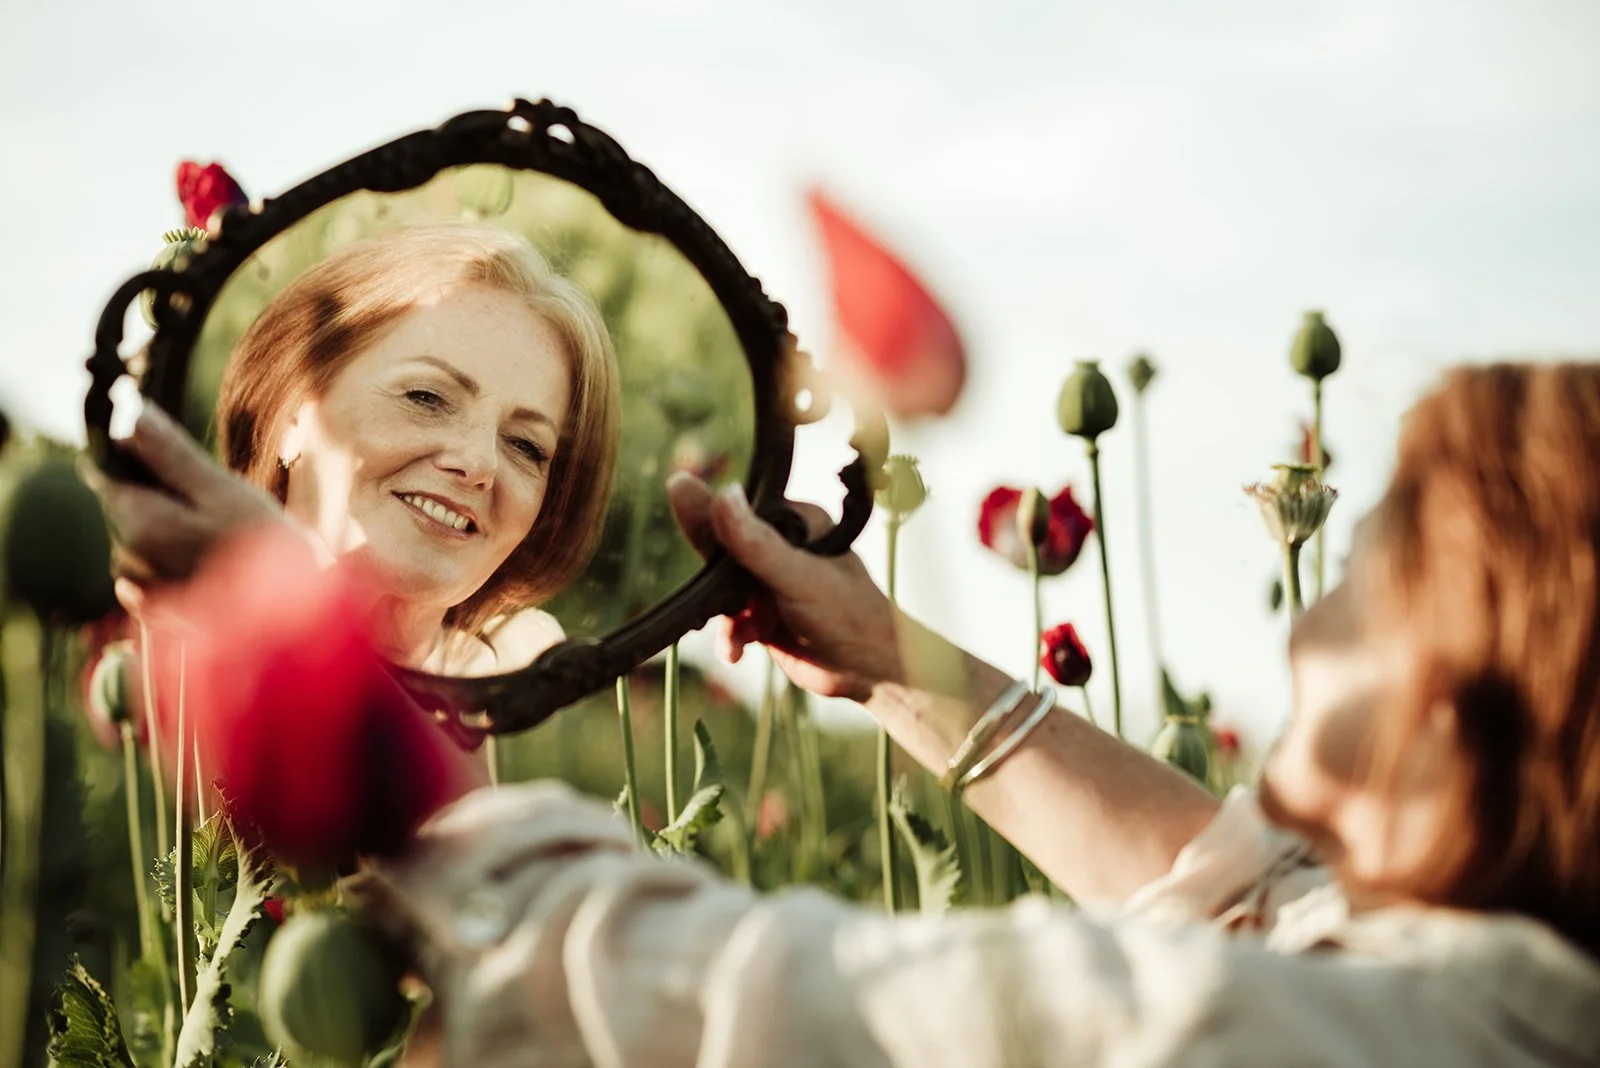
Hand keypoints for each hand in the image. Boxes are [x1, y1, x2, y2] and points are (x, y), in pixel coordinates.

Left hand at [80, 402, 287, 609]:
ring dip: (166, 527)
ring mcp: (139, 589)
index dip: (130, 454)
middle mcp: (128, 559)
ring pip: (135, 537)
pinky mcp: (154, 612)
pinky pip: (145, 570)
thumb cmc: (267, 552)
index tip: (168, 454)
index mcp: (140, 524)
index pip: (103, 471)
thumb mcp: (224, 491)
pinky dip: (169, 559)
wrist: (296, 622)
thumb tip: (131, 412)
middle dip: (156, 493)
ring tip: (219, 536)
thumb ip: (171, 455)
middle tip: (214, 500)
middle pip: (122, 504)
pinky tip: (207, 563)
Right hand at [666, 472, 900, 702]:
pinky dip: (730, 636)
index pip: (741, 511)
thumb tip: (723, 493)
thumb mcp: (797, 575)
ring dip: (722, 613)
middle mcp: (781, 550)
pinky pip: (731, 621)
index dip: (715, 524)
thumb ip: (756, 541)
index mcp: (797, 523)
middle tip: (705, 594)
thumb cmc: (847, 614)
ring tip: (737, 629)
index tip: (702, 545)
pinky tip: (736, 651)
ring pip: (723, 590)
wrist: (867, 672)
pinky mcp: (764, 617)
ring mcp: (770, 585)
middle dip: (714, 577)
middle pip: (726, 550)